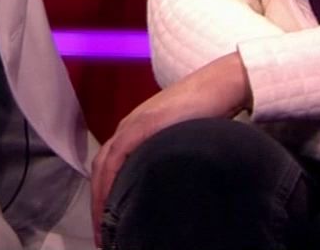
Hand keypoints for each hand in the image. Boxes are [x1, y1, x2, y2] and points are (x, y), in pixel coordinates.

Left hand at [88, 52, 252, 243]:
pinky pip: (116, 158)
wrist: (221, 85)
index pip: (109, 166)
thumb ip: (167, 153)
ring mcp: (133, 124)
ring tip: (105, 229)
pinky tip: (111, 202)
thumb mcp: (182, 137)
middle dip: (98, 204)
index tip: (108, 225)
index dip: (104, 195)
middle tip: (102, 237)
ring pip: (103, 167)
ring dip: (100, 199)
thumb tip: (169, 183)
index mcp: (135, 128)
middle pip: (100, 169)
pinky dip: (109, 182)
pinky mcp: (142, 126)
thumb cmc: (207, 111)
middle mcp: (128, 126)